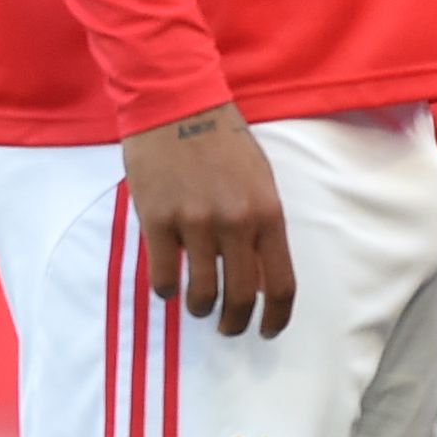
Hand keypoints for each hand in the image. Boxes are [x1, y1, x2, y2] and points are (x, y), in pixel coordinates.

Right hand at [121, 102, 293, 337]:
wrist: (177, 105)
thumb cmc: (223, 142)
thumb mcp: (260, 180)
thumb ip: (261, 226)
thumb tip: (257, 274)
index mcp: (268, 213)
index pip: (279, 283)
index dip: (276, 316)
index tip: (268, 330)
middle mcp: (236, 222)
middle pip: (240, 297)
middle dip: (235, 322)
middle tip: (228, 328)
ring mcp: (195, 223)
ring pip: (201, 293)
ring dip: (201, 309)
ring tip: (198, 307)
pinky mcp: (157, 220)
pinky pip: (164, 276)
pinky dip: (167, 290)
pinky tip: (168, 286)